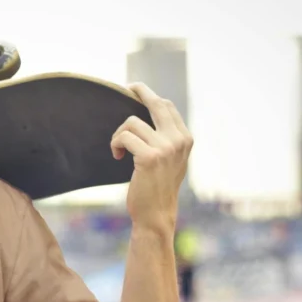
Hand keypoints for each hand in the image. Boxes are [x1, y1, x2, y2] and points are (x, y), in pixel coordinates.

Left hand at [110, 82, 192, 229]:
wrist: (155, 214)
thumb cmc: (158, 187)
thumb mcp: (171, 160)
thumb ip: (168, 139)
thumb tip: (153, 112)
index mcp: (185, 138)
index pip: (167, 106)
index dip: (150, 96)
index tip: (136, 92)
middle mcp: (179, 140)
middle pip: (156, 103)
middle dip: (140, 91)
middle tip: (128, 87)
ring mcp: (165, 147)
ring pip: (132, 122)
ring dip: (119, 134)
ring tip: (119, 149)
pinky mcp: (149, 156)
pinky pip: (124, 137)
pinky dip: (116, 144)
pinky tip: (117, 156)